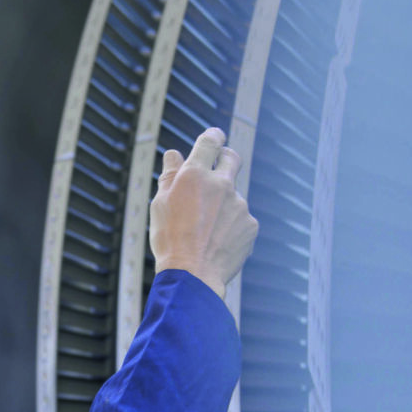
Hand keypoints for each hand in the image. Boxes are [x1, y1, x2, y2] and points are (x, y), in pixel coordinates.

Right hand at [150, 127, 258, 291]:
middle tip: (217, 169)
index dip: (212, 136)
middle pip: (231, 158)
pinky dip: (231, 227)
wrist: (193, 275)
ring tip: (205, 232)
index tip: (213, 138)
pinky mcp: (251, 225)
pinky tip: (217, 243)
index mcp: (196, 174)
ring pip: (233, 197)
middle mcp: (222, 184)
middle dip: (225, 159)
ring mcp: (240, 204)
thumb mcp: (160, 205)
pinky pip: (241, 220)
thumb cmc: (170, 239)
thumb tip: (173, 154)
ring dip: (222, 206)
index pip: (210, 141)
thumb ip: (170, 176)